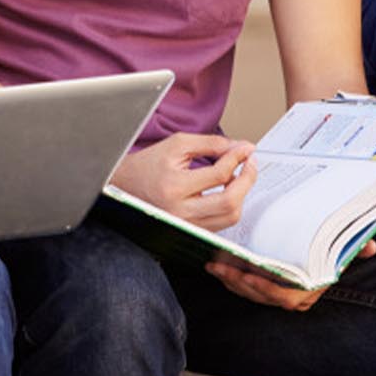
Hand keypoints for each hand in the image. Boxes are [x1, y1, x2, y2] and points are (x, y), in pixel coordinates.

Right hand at [110, 133, 256, 231]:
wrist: (126, 186)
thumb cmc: (148, 165)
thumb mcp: (177, 145)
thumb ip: (211, 144)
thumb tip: (241, 148)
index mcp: (174, 187)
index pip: (219, 174)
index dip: (237, 158)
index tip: (245, 149)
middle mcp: (180, 212)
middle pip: (230, 201)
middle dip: (247, 179)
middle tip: (249, 163)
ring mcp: (186, 225)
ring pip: (230, 216)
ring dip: (241, 194)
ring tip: (237, 176)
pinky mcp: (191, 232)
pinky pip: (221, 223)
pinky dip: (230, 205)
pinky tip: (226, 190)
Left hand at [207, 241, 375, 310]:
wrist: (318, 254)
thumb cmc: (327, 250)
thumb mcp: (340, 247)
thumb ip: (355, 246)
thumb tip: (372, 246)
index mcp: (309, 289)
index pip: (285, 296)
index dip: (265, 289)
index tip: (248, 274)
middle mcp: (293, 297)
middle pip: (262, 296)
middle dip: (239, 283)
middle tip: (222, 267)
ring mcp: (278, 296)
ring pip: (250, 294)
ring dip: (230, 281)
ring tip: (215, 265)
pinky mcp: (264, 290)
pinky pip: (244, 289)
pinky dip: (230, 279)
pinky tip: (217, 266)